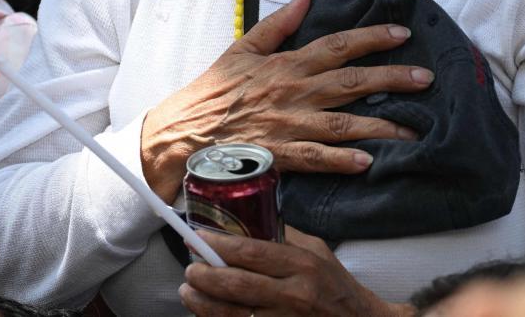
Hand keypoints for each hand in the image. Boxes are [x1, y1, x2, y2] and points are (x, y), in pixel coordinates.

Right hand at [140, 0, 429, 200]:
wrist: (182, 134)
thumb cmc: (213, 92)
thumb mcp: (242, 49)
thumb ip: (277, 25)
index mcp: (286, 64)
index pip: (337, 45)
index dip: (372, 37)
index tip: (403, 33)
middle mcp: (293, 92)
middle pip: (350, 81)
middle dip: (391, 78)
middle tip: (426, 79)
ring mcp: (287, 125)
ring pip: (342, 122)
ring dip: (381, 126)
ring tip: (415, 132)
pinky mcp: (279, 155)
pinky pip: (316, 157)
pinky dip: (341, 159)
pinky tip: (368, 162)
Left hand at [180, 229, 404, 316]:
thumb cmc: (335, 285)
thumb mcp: (315, 250)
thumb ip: (282, 236)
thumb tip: (244, 218)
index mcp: (301, 264)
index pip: (249, 251)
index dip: (216, 245)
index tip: (197, 238)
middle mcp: (293, 294)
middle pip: (235, 284)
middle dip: (203, 275)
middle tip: (190, 268)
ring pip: (231, 314)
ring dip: (202, 303)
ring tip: (188, 292)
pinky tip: (209, 313)